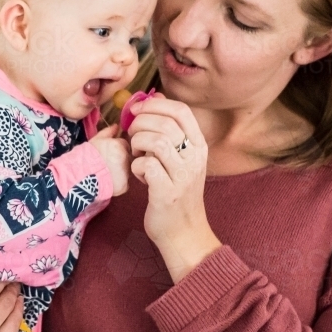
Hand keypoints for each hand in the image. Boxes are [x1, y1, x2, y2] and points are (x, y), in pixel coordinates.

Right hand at [88, 123, 131, 195]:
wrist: (79, 176)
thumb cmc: (85, 157)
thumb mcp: (94, 140)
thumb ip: (107, 132)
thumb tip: (116, 126)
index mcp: (119, 145)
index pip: (125, 145)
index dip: (118, 149)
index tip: (109, 154)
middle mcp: (125, 158)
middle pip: (128, 157)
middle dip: (121, 160)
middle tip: (107, 165)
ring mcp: (125, 173)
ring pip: (127, 170)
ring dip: (121, 172)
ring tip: (107, 174)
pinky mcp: (123, 186)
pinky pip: (124, 184)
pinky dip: (119, 184)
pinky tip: (109, 183)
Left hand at [127, 95, 221, 282]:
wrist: (184, 232)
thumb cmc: (176, 191)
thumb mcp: (180, 158)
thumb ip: (170, 131)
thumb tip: (154, 98)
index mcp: (199, 145)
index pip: (181, 110)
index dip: (154, 104)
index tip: (136, 110)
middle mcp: (194, 158)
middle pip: (165, 123)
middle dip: (140, 124)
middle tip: (132, 136)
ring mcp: (183, 176)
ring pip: (155, 141)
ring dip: (137, 144)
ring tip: (137, 155)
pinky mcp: (167, 192)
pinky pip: (146, 165)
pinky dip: (136, 165)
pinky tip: (139, 174)